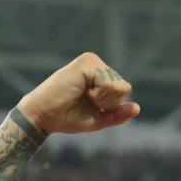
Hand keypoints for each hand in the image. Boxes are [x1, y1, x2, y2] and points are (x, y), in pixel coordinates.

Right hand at [15, 52, 138, 134]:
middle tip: (83, 100)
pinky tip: (80, 90)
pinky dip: (98, 95)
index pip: (124, 90)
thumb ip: (118, 114)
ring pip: (119, 87)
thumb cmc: (67, 117)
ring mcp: (91, 61)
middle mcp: (97, 63)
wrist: (43, 117)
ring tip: (81, 95)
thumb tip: (137, 108)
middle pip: (124, 88)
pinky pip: (109, 84)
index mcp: (100, 74)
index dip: (110, 105)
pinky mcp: (86, 62)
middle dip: (107, 102)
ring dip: (102, 99)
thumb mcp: (99, 119)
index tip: (88, 103)